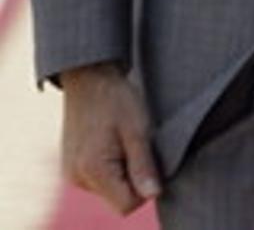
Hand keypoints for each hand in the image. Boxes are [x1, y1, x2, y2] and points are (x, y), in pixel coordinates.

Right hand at [60, 62, 160, 214]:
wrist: (89, 76)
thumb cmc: (115, 99)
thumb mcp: (137, 129)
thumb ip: (143, 165)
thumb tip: (153, 195)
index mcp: (94, 170)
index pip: (126, 205)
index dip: (145, 188)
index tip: (151, 159)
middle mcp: (78, 178)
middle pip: (118, 198)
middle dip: (133, 178)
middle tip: (137, 144)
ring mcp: (72, 174)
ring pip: (109, 189)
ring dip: (122, 170)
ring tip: (123, 139)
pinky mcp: (71, 167)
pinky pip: (98, 179)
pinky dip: (110, 166)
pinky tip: (112, 141)